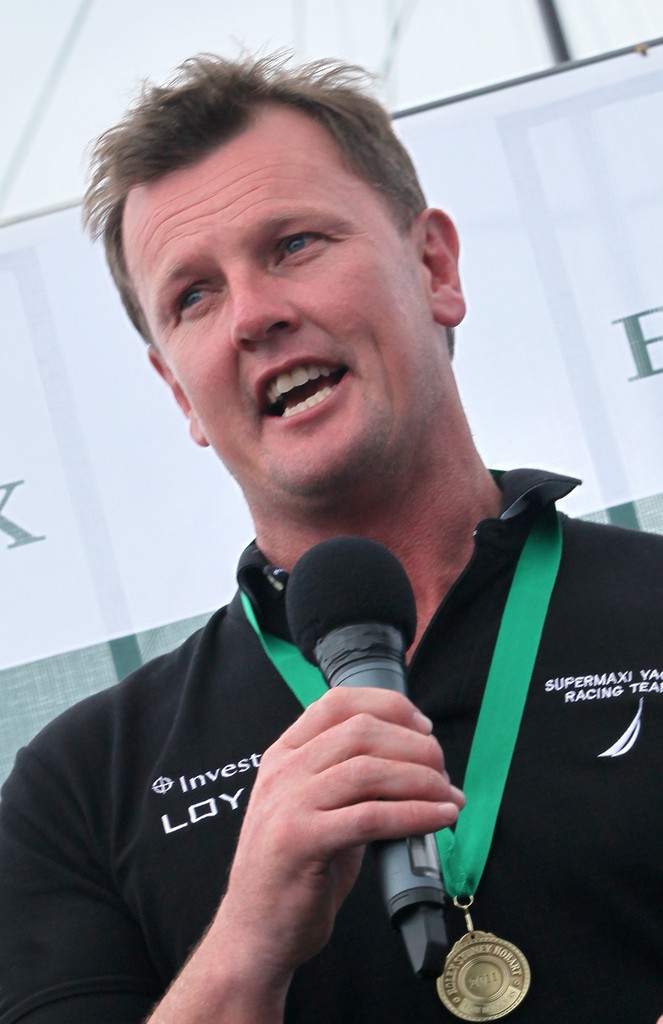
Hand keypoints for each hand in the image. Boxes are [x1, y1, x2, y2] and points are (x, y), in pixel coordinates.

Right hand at [211, 686, 462, 990]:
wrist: (254, 933)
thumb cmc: (293, 873)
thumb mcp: (313, 810)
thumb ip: (348, 781)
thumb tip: (413, 764)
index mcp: (284, 756)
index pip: (337, 702)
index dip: (389, 706)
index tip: (423, 726)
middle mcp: (283, 772)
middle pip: (361, 731)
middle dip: (415, 746)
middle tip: (443, 770)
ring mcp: (289, 805)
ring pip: (369, 770)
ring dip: (422, 780)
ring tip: (448, 797)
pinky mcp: (301, 842)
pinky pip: (371, 817)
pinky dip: (415, 814)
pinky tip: (440, 819)